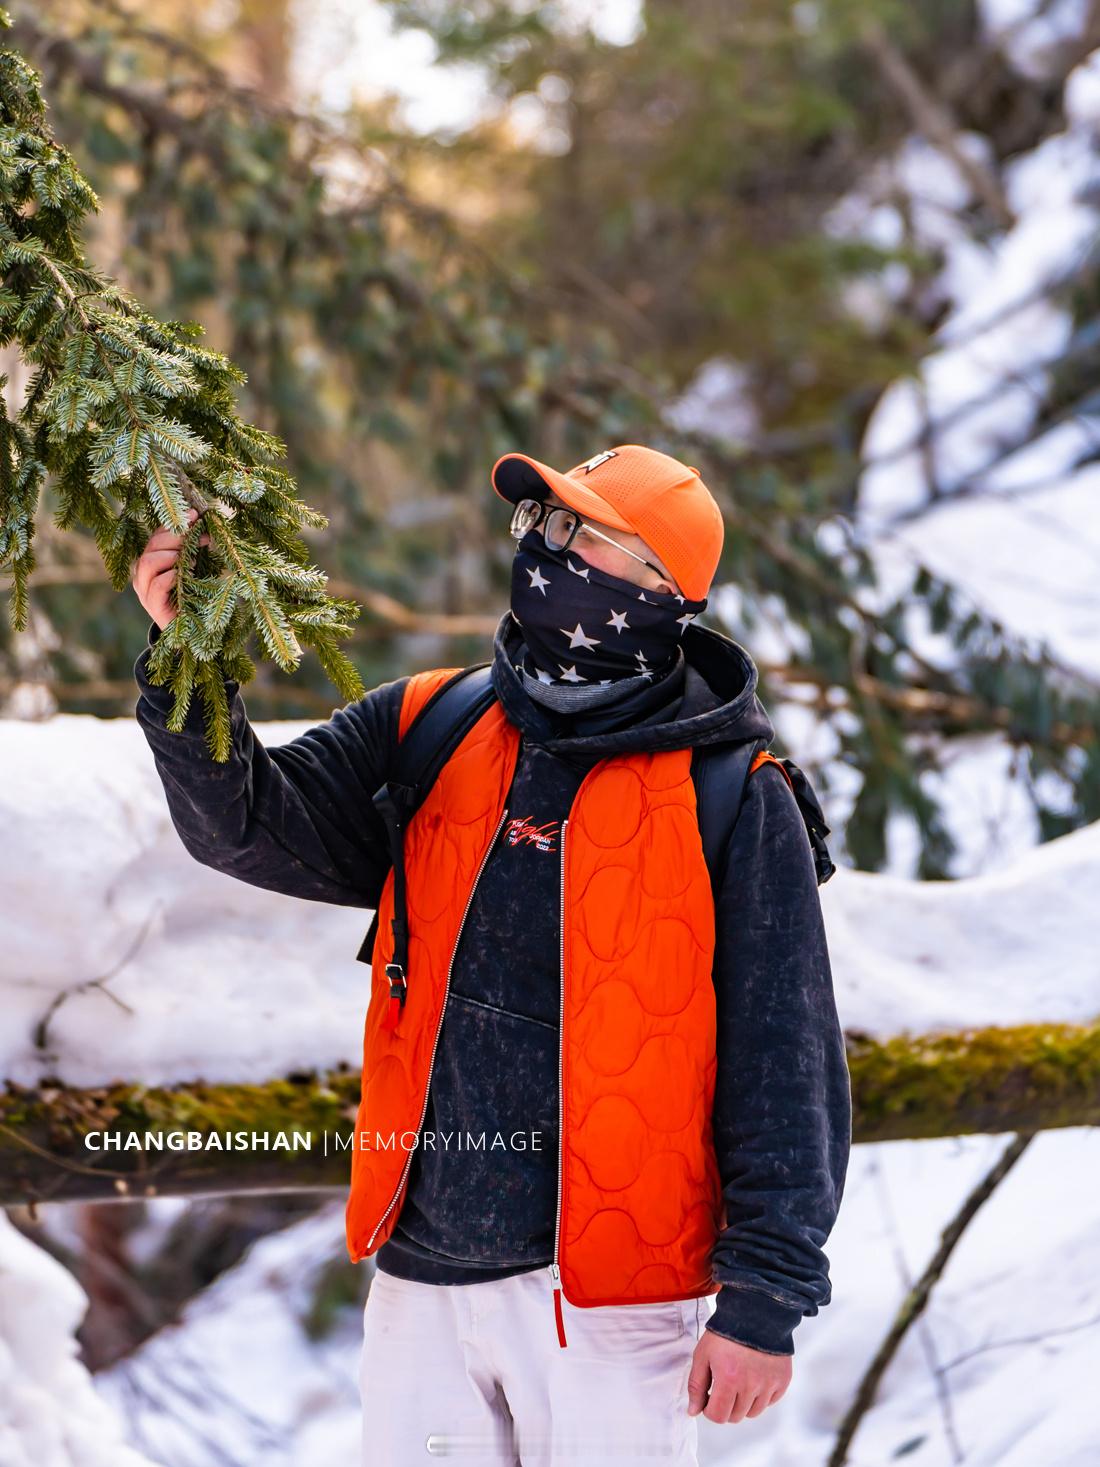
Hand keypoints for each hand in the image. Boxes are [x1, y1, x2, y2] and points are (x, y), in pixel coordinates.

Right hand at [131, 508, 210, 630]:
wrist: (191, 636)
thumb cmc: (193, 600)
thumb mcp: (193, 571)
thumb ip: (192, 551)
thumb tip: (202, 527)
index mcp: (151, 564)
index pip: (155, 537)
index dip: (174, 524)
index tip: (195, 515)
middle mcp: (143, 576)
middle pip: (151, 546)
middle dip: (174, 536)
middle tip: (196, 532)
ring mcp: (145, 592)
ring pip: (148, 562)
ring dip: (170, 554)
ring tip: (189, 557)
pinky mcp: (154, 607)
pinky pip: (156, 586)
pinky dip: (170, 575)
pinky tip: (184, 572)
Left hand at [687, 1330, 791, 1423]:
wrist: (756, 1311)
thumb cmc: (725, 1332)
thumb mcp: (703, 1354)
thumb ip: (696, 1385)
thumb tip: (694, 1411)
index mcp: (729, 1379)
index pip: (718, 1416)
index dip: (710, 1409)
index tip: (710, 1396)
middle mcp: (751, 1385)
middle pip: (735, 1416)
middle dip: (726, 1405)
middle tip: (725, 1385)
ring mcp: (769, 1384)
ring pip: (753, 1412)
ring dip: (744, 1402)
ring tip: (740, 1379)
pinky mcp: (782, 1380)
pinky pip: (770, 1401)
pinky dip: (761, 1396)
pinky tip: (755, 1376)